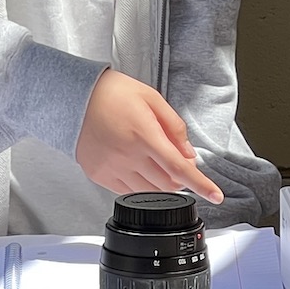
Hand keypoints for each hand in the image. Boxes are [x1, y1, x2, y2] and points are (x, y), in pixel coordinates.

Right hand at [75, 69, 223, 204]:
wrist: (74, 97)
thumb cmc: (112, 93)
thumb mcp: (151, 98)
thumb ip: (174, 127)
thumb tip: (189, 154)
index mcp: (144, 135)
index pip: (179, 168)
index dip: (200, 185)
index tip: (215, 195)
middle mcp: (128, 156)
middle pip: (167, 183)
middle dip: (180, 177)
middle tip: (177, 160)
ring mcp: (113, 169)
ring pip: (149, 192)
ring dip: (161, 182)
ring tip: (153, 158)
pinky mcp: (100, 175)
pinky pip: (128, 191)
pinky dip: (140, 184)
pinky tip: (136, 164)